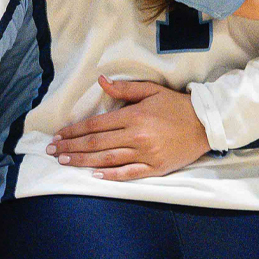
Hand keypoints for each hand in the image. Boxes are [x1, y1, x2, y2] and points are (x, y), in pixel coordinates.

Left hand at [45, 76, 210, 179]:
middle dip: (71, 147)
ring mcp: (145, 155)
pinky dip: (111, 176)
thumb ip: (124, 90)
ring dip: (83, 161)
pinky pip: (129, 174)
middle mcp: (137, 137)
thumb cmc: (175, 106)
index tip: (58, 136)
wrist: (205, 124)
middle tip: (53, 151)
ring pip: (107, 160)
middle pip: (96, 143)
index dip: (74, 131)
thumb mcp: (151, 91)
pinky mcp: (155, 168)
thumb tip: (100, 82)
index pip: (96, 125)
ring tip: (65, 162)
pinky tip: (94, 176)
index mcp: (134, 117)